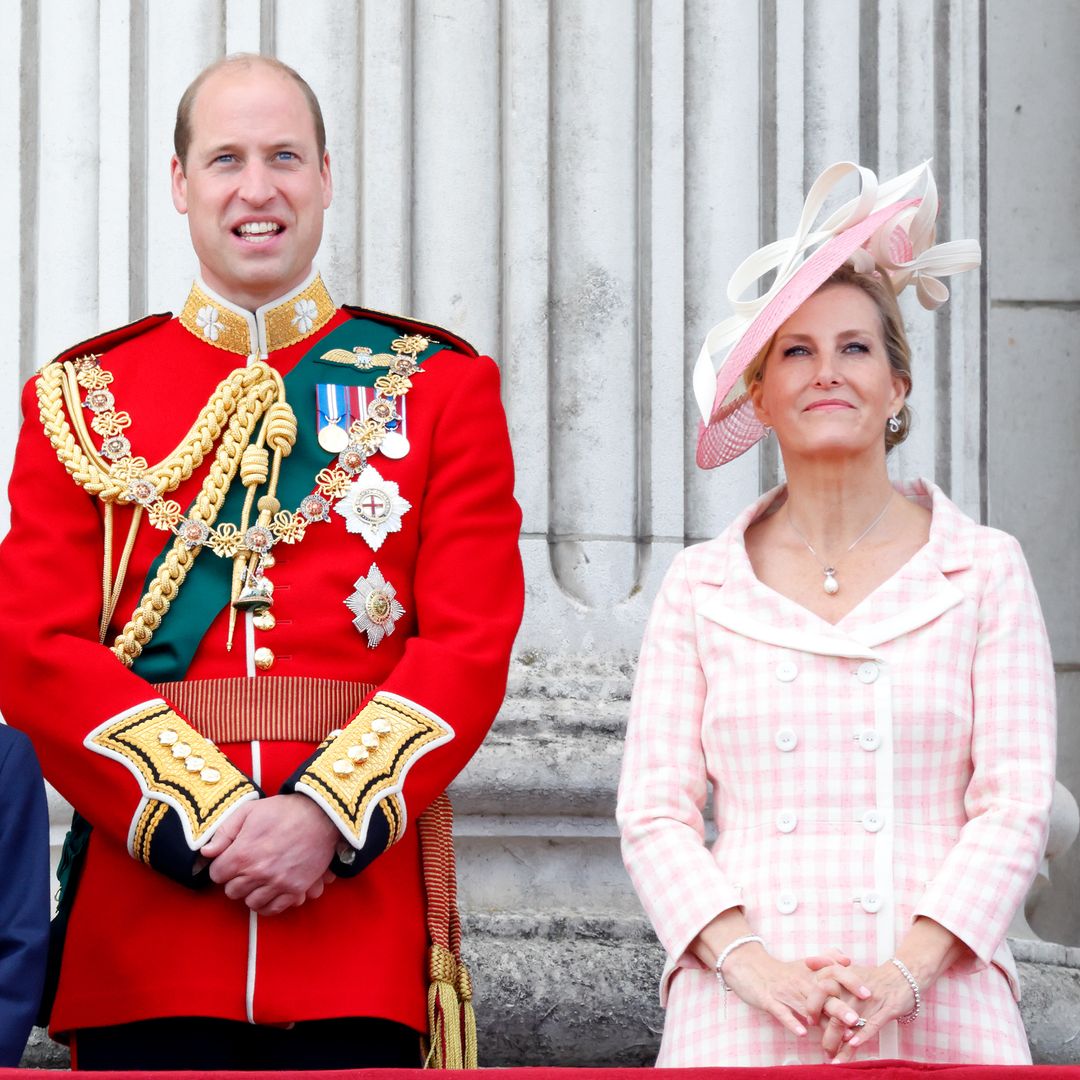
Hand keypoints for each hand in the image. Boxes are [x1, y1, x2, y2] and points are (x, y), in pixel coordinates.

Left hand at [203, 794, 340, 915]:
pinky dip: (267, 903)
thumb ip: (224, 832)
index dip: (222, 865)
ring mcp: (277, 883)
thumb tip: (206, 852)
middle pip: (232, 891)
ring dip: (251, 892)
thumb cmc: (283, 810)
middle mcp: (258, 872)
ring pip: (250, 902)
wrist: (321, 814)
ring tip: (259, 878)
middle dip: (236, 879)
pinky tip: (269, 891)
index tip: (231, 859)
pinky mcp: (295, 889)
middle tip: (247, 867)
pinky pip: (272, 909)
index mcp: (242, 853)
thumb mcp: (249, 811)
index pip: (216, 875)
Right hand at [720, 943, 869, 1037]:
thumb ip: (826, 960)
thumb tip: (846, 959)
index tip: (868, 993)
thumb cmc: (780, 972)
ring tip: (839, 1031)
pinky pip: (781, 1012)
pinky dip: (792, 1022)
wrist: (748, 967)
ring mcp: (784, 991)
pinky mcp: (769, 1000)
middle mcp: (799, 981)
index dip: (851, 982)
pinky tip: (802, 1032)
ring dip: (823, 1018)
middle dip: (841, 1006)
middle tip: (857, 1019)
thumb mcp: (803, 965)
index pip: (833, 973)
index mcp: (809, 973)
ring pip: (806, 1005)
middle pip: (823, 992)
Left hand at [810, 960, 916, 1062]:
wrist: (903, 976)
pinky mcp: (886, 1010)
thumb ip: (827, 966)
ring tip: (833, 1057)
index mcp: (843, 978)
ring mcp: (869, 1001)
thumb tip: (807, 962)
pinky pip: (871, 1025)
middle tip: (824, 1048)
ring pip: (849, 1022)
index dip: (813, 1006)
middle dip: (826, 1032)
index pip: (820, 990)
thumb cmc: (872, 976)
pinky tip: (852, 1046)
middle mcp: (853, 989)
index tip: (810, 1021)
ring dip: (839, 1042)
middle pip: (832, 1010)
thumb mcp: (849, 969)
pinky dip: (861, 1036)